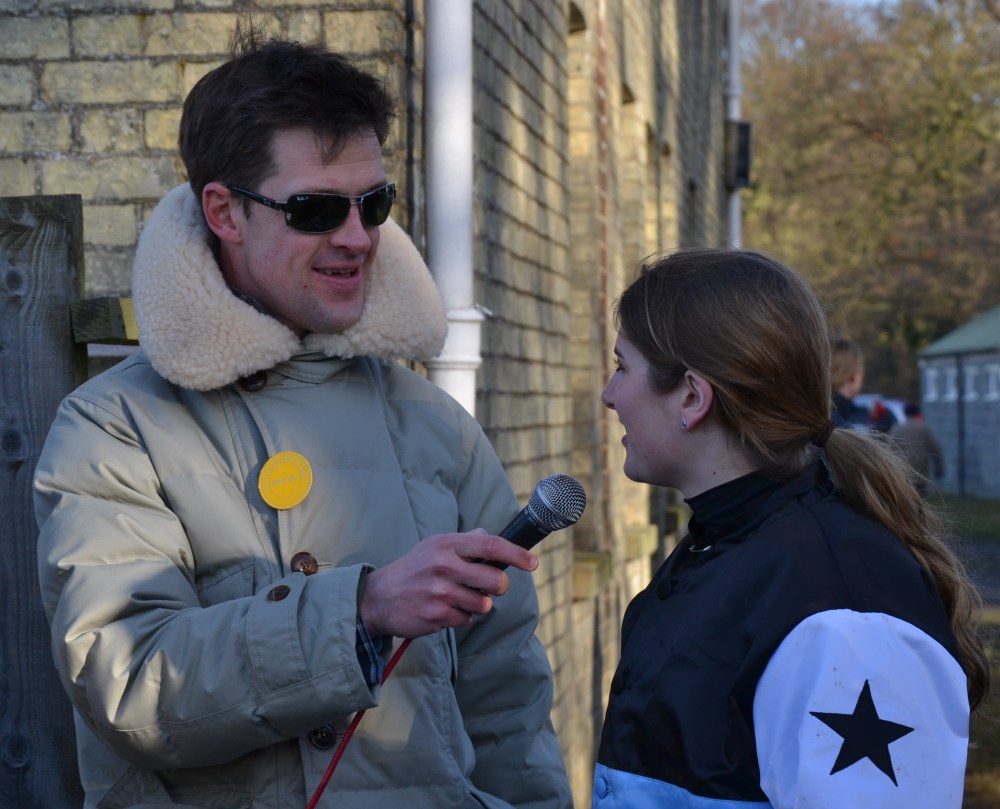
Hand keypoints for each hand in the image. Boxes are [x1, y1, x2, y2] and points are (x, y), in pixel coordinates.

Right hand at [359, 529, 538, 638]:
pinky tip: (445, 609)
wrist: (378, 598)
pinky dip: (462, 617)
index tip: (533, 563)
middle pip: (495, 580)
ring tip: (459, 598)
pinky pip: (467, 619)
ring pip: (484, 604)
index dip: (516, 555)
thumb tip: (490, 538)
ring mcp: (441, 593)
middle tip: (491, 587)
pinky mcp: (437, 616)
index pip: (490, 546)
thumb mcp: (434, 546)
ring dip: (478, 604)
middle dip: (500, 587)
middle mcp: (445, 566)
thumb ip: (464, 542)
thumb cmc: (413, 569)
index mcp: (447, 545)